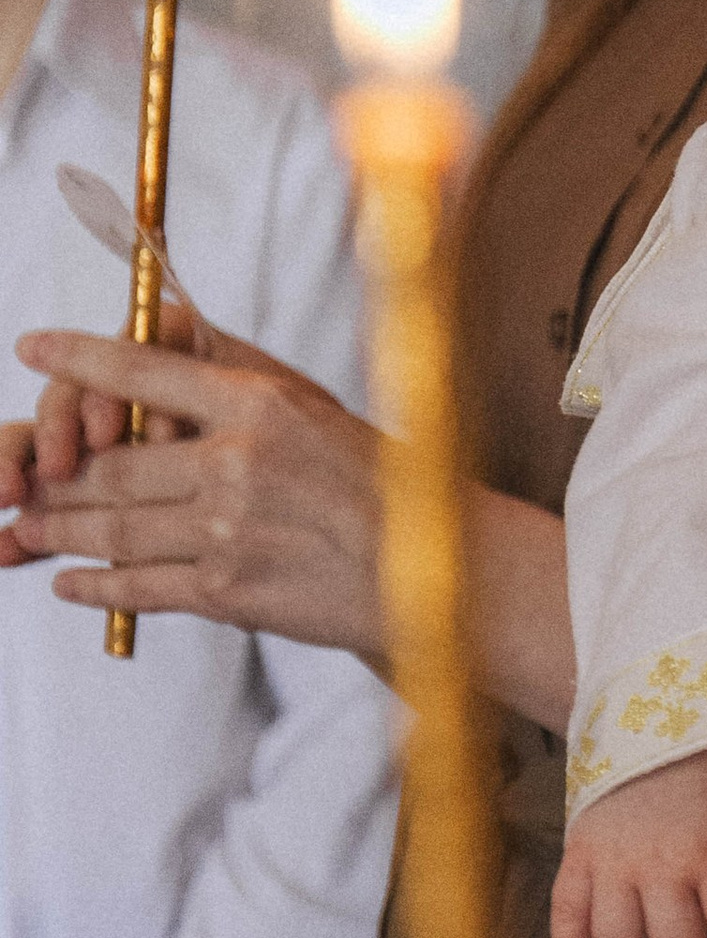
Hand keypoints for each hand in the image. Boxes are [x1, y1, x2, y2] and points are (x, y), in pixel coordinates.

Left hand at [7, 312, 386, 652]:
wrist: (435, 567)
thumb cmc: (378, 483)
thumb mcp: (313, 412)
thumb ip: (237, 394)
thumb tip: (158, 381)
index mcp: (260, 403)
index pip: (146, 370)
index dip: (80, 361)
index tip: (32, 346)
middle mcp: (238, 461)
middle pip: (114, 465)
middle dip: (58, 476)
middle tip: (22, 478)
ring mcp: (229, 530)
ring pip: (115, 528)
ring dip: (61, 531)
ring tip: (28, 530)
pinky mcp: (230, 591)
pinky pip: (140, 587)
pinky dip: (95, 587)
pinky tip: (69, 583)